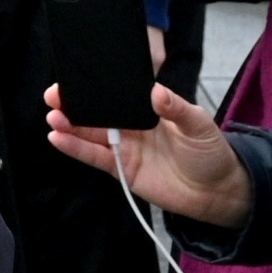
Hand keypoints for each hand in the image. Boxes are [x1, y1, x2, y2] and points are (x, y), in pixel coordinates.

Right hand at [45, 82, 254, 229]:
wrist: (218, 193)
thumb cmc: (211, 153)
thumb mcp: (200, 125)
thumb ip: (177, 109)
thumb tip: (157, 92)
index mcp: (147, 109)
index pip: (117, 96)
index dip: (96, 88)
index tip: (76, 79)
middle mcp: (131, 126)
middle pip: (97, 113)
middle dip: (74, 104)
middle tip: (54, 97)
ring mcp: (124, 147)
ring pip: (90, 134)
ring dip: (70, 125)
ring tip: (53, 117)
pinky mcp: (121, 169)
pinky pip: (94, 157)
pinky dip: (75, 148)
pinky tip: (58, 138)